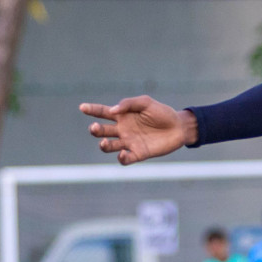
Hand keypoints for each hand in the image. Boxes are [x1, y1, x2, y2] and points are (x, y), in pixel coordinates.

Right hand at [80, 95, 194, 164]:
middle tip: (95, 127)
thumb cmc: (162, 113)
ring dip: (104, 145)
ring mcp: (129, 142)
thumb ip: (128, 104)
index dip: (91, 110)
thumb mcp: (146, 102)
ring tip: (105, 143)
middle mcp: (122, 129)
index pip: (102, 112)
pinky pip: (125, 159)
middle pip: (101, 131)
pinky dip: (121, 158)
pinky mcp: (139, 153)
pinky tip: (123, 154)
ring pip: (109, 146)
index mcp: (122, 116)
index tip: (82, 107)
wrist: (179, 127)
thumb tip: (113, 110)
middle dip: (95, 130)